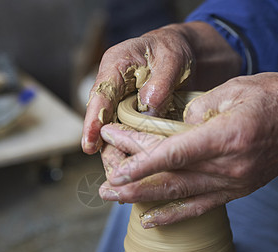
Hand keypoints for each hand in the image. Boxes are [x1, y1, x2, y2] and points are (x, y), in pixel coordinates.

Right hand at [82, 22, 241, 153]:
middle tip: (113, 169)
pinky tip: (139, 166)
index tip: (90, 143)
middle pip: (102, 119)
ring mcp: (123, 103)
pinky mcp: (135, 116)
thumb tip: (148, 106)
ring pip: (114, 131)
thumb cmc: (175, 50)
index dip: (93, 121)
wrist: (187, 54)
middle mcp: (115, 87)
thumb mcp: (172, 58)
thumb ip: (160, 81)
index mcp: (116, 65)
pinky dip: (134, 150)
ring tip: (123, 175)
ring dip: (119, 152)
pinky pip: (130, 134)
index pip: (100, 95)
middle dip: (105, 146)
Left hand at [99, 73, 277, 227]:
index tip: (116, 167)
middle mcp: (228, 166)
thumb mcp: (236, 88)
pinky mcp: (237, 190)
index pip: (174, 153)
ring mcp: (232, 183)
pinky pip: (200, 207)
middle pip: (171, 177)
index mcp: (226, 136)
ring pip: (180, 195)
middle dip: (133, 182)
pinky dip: (173, 216)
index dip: (142, 162)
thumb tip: (174, 126)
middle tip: (103, 186)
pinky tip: (150, 220)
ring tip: (115, 199)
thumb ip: (199, 108)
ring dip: (144, 199)